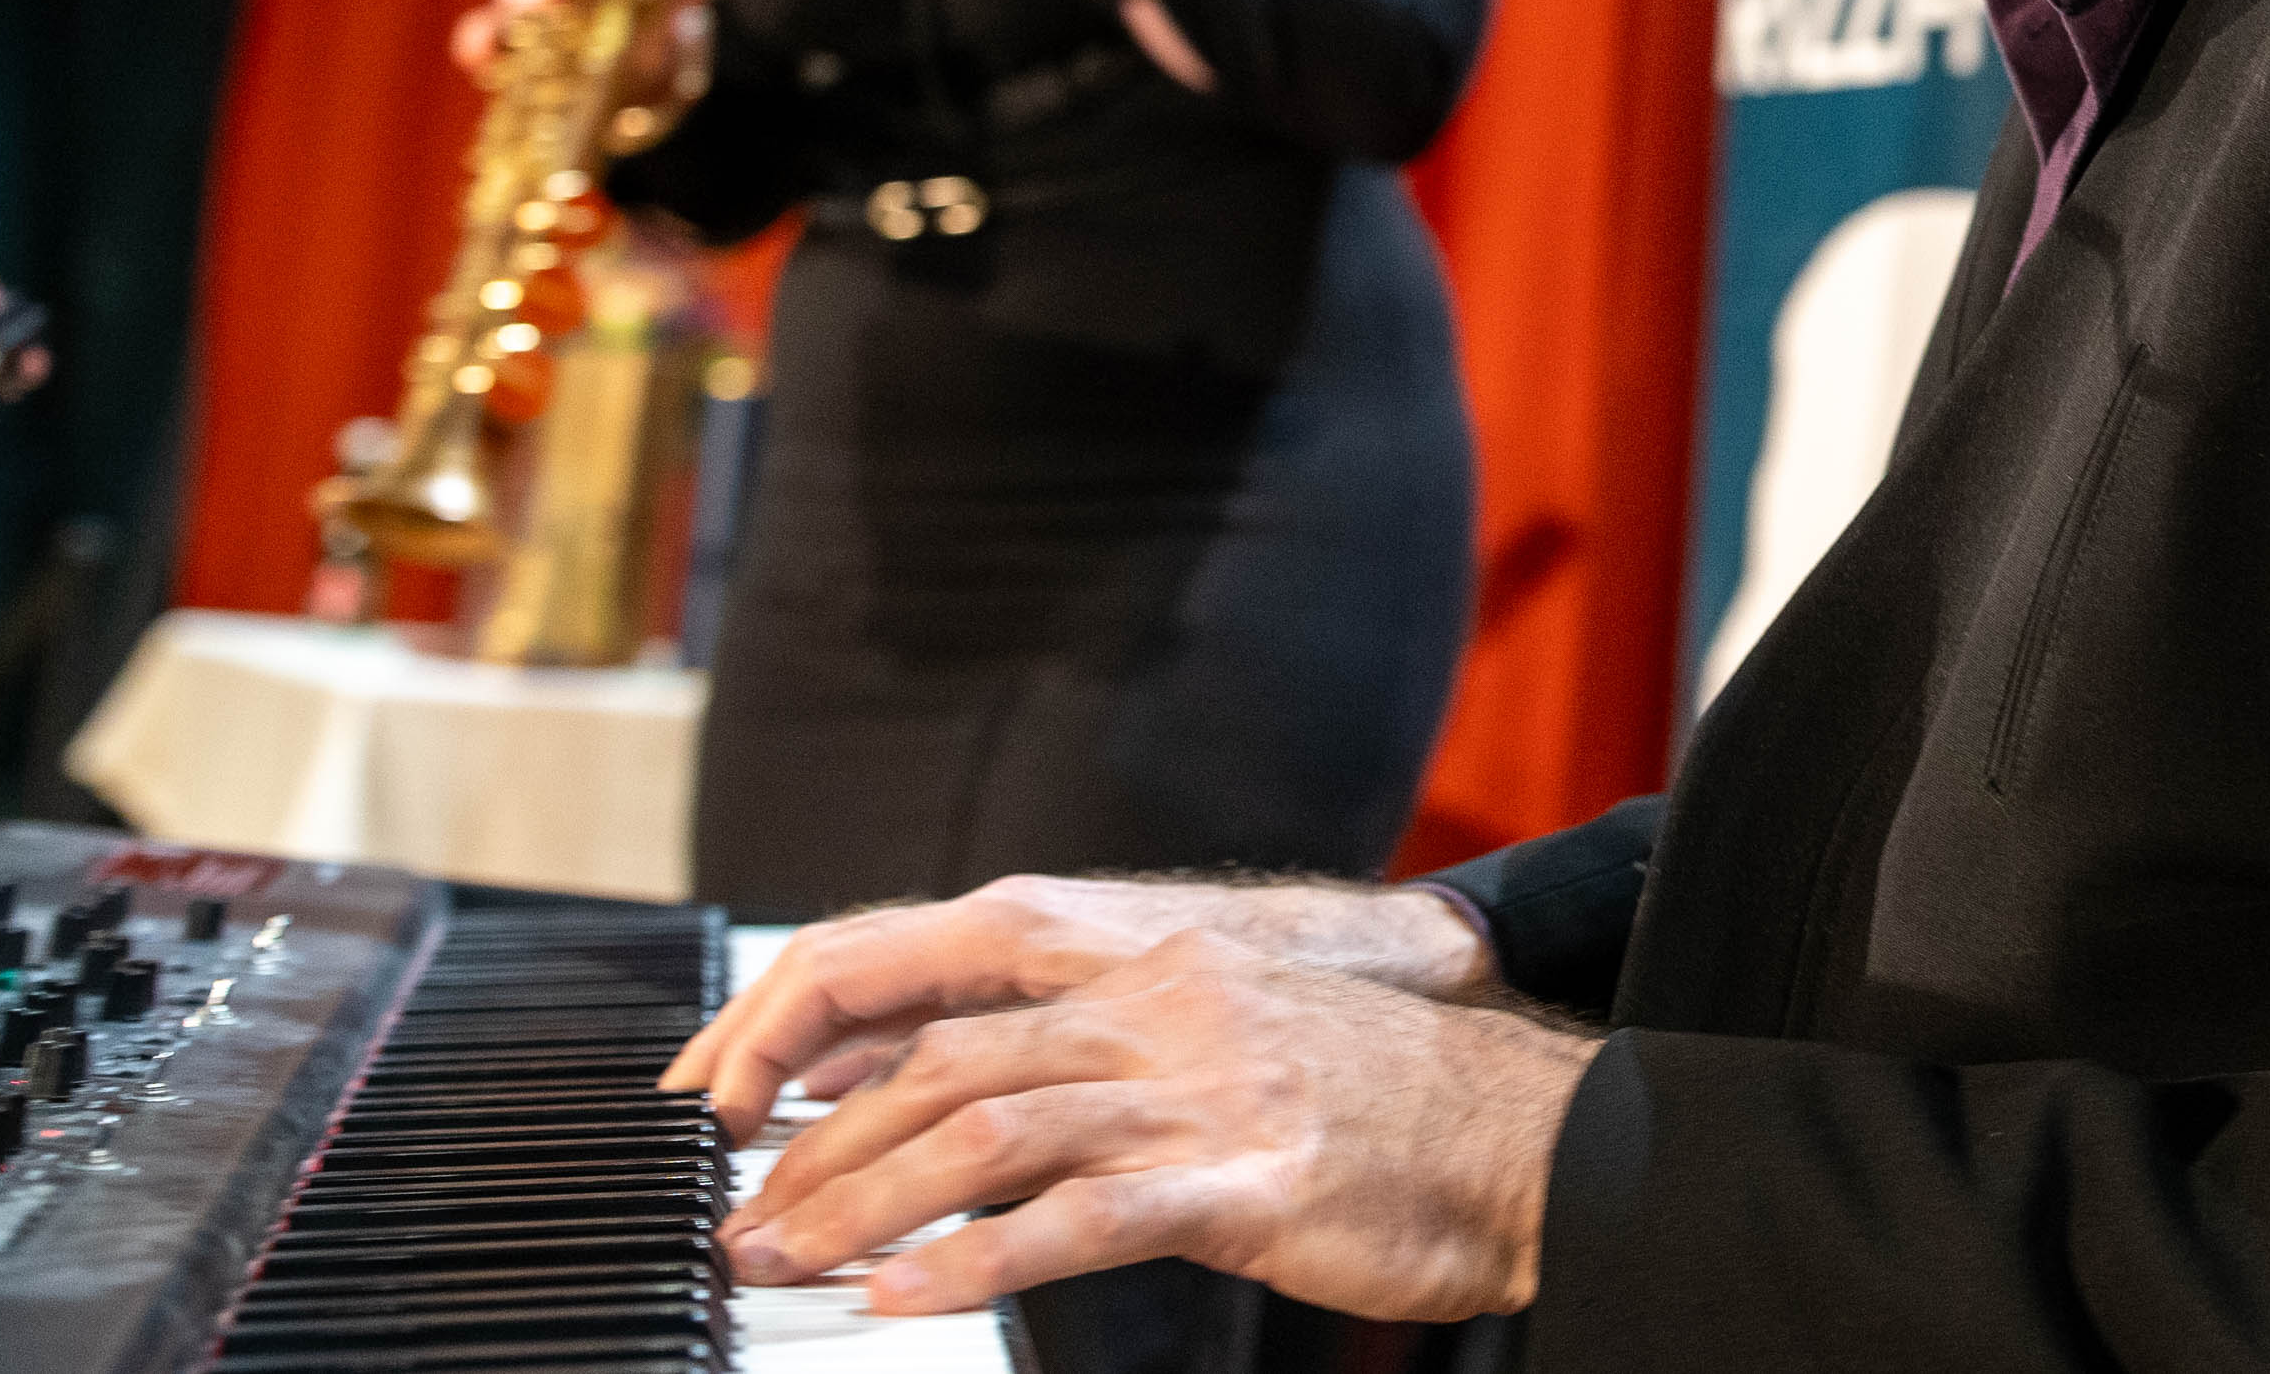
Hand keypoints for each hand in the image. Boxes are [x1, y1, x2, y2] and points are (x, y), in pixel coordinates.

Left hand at [715, 925, 1592, 1323]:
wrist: (1534, 1137)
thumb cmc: (1386, 1114)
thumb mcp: (1233, 1052)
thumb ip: (1106, 1060)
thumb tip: (965, 1102)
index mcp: (1155, 970)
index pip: (947, 986)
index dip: (824, 1043)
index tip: (734, 1110)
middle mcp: (1166, 1009)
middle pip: (944, 1062)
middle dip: (815, 1147)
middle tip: (738, 1224)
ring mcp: (1204, 1090)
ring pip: (987, 1128)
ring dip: (861, 1203)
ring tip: (782, 1266)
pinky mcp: (1242, 1179)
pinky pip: (1080, 1218)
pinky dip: (976, 1260)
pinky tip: (907, 1300)